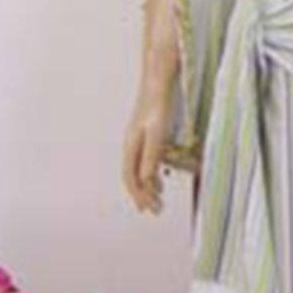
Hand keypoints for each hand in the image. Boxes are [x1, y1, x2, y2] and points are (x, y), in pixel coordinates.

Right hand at [122, 79, 175, 215]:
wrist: (157, 81)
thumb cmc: (157, 105)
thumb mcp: (156, 134)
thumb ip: (151, 157)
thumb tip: (145, 180)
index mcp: (130, 146)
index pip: (130, 177)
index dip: (138, 195)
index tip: (148, 209)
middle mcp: (131, 144)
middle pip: (134, 176)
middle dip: (143, 195)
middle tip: (155, 211)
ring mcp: (138, 139)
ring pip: (140, 169)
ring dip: (148, 185)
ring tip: (158, 199)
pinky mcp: (148, 133)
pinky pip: (147, 159)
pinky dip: (153, 172)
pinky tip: (161, 178)